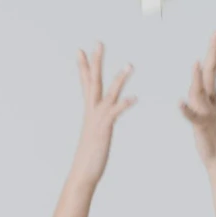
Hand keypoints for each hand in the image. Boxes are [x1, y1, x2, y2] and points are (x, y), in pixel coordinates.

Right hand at [69, 43, 136, 182]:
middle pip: (93, 81)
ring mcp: (98, 119)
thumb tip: (100, 120)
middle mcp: (92, 112)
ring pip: (109, 93)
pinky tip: (134, 97)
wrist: (83, 174)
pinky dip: (124, 104)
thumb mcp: (95, 134)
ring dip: (119, 78)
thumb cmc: (90, 157)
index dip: (84, 66)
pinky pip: (115, 113)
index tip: (81, 50)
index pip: (86, 83)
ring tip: (130, 65)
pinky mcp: (104, 129)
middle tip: (98, 42)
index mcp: (90, 111)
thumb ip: (98, 123)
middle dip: (96, 61)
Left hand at [179, 30, 215, 166]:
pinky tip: (179, 103)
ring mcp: (207, 113)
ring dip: (198, 78)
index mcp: (211, 96)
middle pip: (211, 72)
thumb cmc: (210, 135)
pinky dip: (187, 110)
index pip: (213, 68)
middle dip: (214, 52)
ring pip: (201, 92)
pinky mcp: (201, 127)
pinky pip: (193, 118)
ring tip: (196, 62)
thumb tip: (197, 81)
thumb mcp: (204, 111)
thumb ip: (200, 96)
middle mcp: (211, 101)